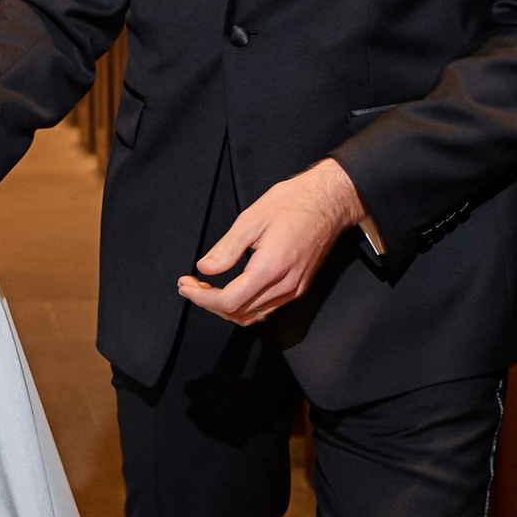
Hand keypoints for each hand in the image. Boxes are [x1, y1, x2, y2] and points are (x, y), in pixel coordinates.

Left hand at [178, 160, 372, 327]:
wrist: (330, 201)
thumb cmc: (293, 203)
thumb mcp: (252, 219)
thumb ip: (226, 249)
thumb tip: (205, 269)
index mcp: (271, 268)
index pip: (229, 301)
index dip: (202, 298)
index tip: (185, 284)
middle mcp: (285, 285)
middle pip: (239, 313)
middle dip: (209, 303)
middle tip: (190, 285)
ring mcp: (294, 289)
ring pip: (253, 315)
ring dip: (226, 307)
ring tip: (207, 289)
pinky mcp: (299, 287)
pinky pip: (267, 308)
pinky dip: (244, 305)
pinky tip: (232, 289)